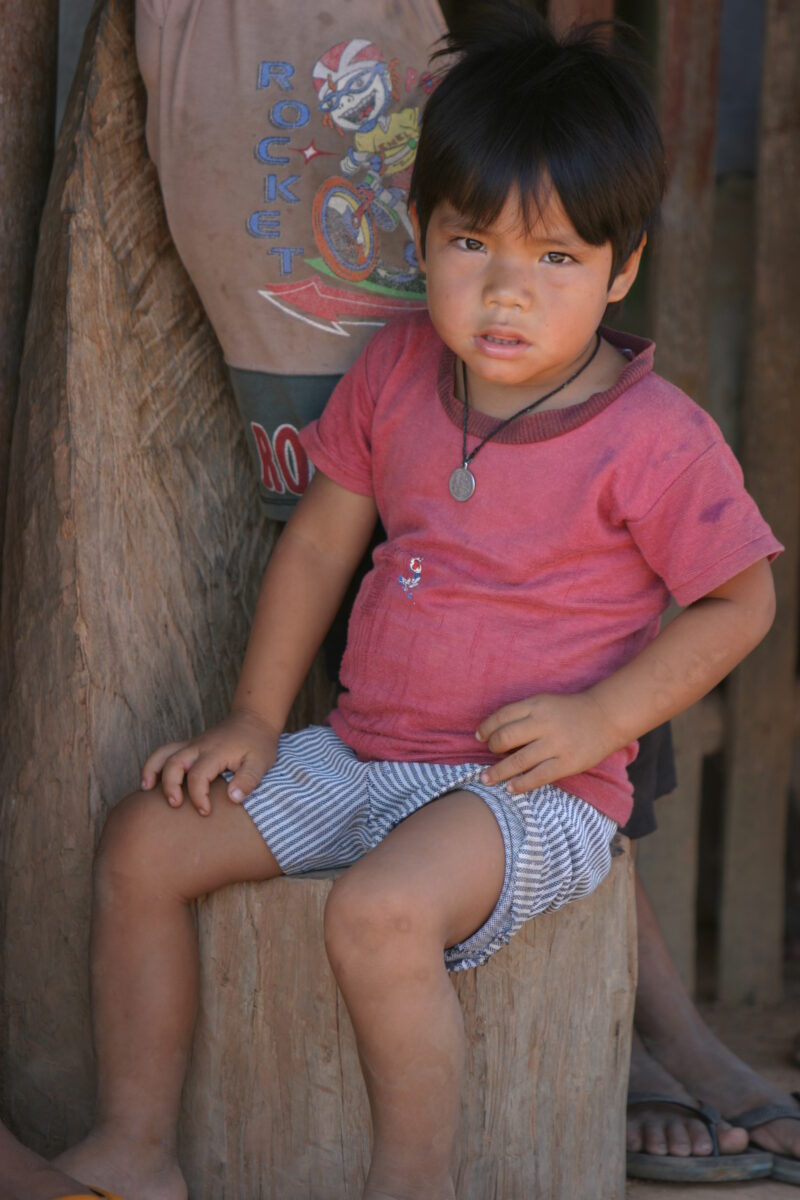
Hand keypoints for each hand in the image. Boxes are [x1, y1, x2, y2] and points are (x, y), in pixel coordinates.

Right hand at [140, 710, 279, 816]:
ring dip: (151, 771)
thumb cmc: (258, 743)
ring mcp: (192, 744)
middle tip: (175, 805)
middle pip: (174, 763)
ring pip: (163, 754)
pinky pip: (165, 752)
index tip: (205, 812)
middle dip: (170, 786)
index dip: (199, 797)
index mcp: (216, 751)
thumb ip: (248, 780)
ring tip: (146, 791)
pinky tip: (149, 782)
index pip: (198, 776)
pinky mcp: (189, 745)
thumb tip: (233, 798)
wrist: (254, 719)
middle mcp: (199, 746)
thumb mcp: (261, 762)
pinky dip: (153, 765)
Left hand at [475, 691, 622, 793]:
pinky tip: (510, 788)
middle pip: (505, 738)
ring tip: (486, 779)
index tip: (480, 736)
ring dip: (498, 772)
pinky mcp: (567, 763)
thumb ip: (522, 714)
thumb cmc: (569, 711)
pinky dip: (521, 784)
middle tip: (489, 754)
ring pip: (518, 761)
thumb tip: (494, 733)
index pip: (501, 716)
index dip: (486, 728)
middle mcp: (543, 724)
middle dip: (491, 748)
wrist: (605, 717)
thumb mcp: (544, 702)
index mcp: (536, 705)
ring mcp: (555, 745)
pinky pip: (538, 777)